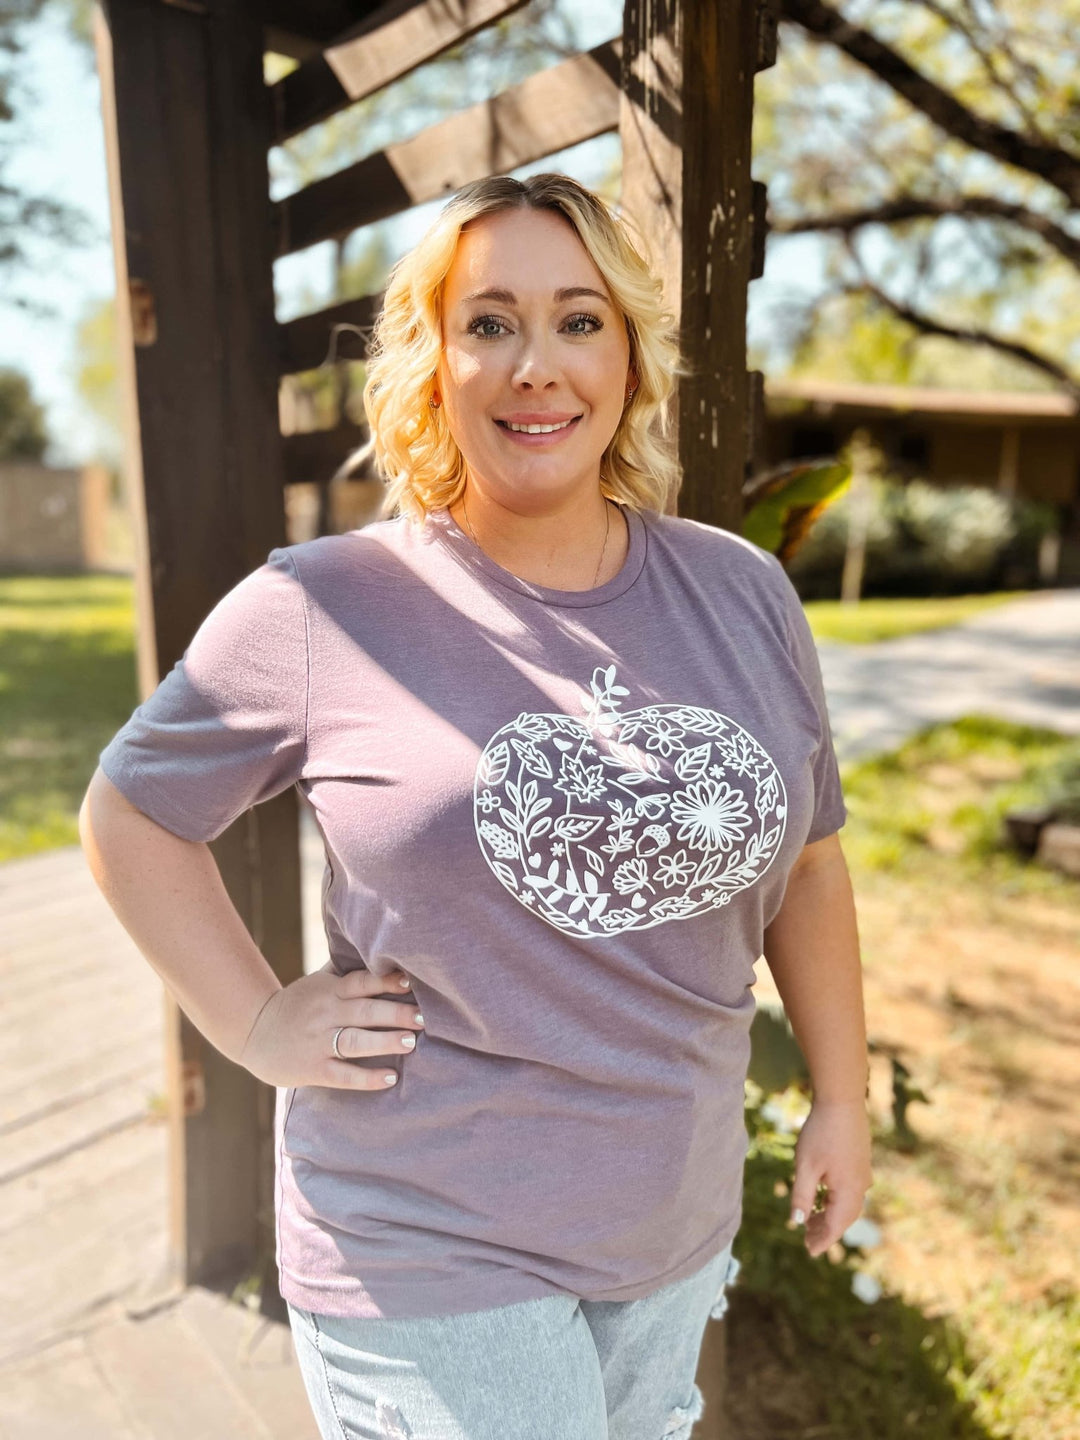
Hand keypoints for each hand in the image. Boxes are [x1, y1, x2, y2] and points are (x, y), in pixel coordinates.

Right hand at [238, 962, 423, 1089]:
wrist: (254, 1033)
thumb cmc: (297, 1005)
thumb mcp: (318, 982)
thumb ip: (345, 972)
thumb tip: (381, 949)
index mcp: (329, 989)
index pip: (361, 982)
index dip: (386, 981)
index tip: (411, 983)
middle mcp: (325, 1013)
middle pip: (365, 1012)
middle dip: (396, 1014)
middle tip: (423, 1017)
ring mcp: (318, 1042)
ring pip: (356, 1041)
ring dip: (385, 1042)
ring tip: (411, 1042)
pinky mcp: (313, 1069)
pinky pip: (343, 1075)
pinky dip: (367, 1077)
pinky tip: (390, 1078)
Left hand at [789, 1099, 872, 1256]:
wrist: (841, 1100)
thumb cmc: (820, 1133)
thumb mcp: (805, 1166)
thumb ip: (802, 1196)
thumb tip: (797, 1222)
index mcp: (849, 1191)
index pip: (836, 1225)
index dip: (822, 1240)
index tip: (809, 1251)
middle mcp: (861, 1185)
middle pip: (844, 1217)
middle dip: (826, 1230)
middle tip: (807, 1239)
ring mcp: (863, 1173)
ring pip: (848, 1204)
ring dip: (831, 1215)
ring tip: (812, 1221)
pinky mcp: (861, 1162)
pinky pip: (850, 1190)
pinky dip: (836, 1200)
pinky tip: (823, 1196)